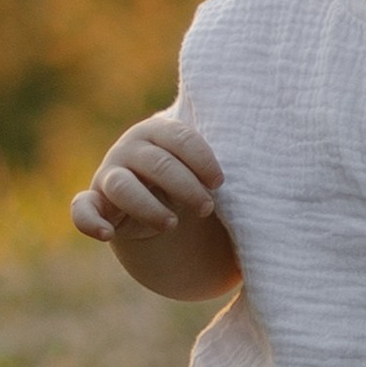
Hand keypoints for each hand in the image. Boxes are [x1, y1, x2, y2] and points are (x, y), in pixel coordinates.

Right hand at [70, 112, 222, 245]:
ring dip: (147, 205)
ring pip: (120, 185)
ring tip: (171, 223)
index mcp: (159, 132)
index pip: (179, 137)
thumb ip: (227, 163)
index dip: (201, 160)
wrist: (161, 203)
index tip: (221, 181)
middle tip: (207, 207)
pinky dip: (90, 221)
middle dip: (184, 186)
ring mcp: (110, 176)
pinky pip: (82, 210)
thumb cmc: (194, 180)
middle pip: (155, 163)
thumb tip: (284, 153)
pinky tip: (107, 234)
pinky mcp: (96, 204)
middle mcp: (131, 149)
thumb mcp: (209, 169)